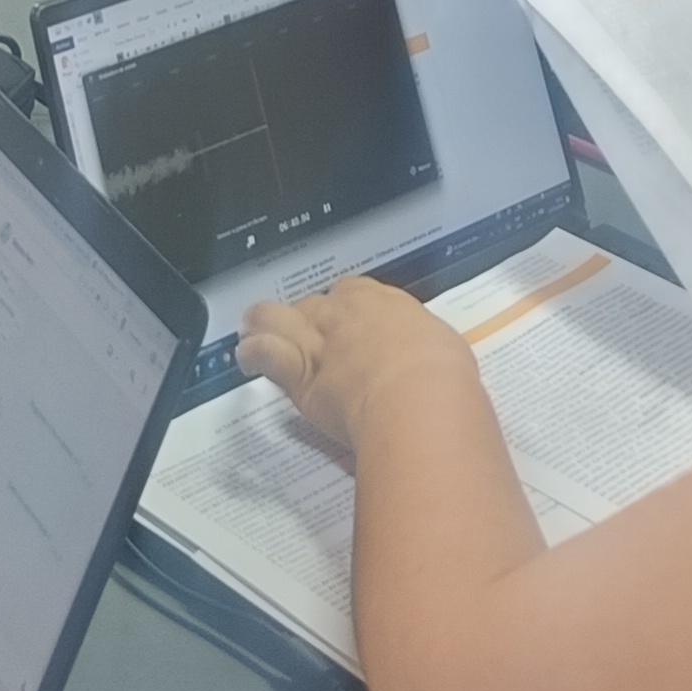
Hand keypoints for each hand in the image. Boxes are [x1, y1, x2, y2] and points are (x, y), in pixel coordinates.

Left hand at [234, 277, 480, 453]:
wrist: (418, 397)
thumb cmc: (444, 377)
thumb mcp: (445, 350)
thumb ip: (424, 349)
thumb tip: (425, 359)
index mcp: (387, 303)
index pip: (355, 293)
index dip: (346, 308)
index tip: (348, 324)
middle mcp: (347, 314)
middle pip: (313, 304)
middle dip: (307, 317)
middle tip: (306, 334)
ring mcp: (319, 341)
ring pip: (276, 316)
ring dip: (265, 322)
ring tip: (256, 330)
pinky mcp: (300, 373)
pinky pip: (265, 353)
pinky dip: (253, 353)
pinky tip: (247, 359)